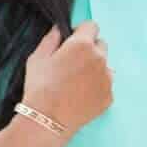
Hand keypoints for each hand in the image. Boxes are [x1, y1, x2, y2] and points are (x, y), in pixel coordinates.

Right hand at [19, 19, 111, 137]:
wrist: (47, 120)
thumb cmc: (39, 87)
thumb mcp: (37, 58)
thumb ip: (51, 39)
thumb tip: (58, 29)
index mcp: (82, 44)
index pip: (92, 26)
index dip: (81, 31)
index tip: (73, 41)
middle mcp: (100, 58)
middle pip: (101, 45)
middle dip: (90, 49)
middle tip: (74, 63)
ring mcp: (107, 78)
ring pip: (106, 66)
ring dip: (95, 68)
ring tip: (78, 82)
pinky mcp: (109, 96)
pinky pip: (106, 85)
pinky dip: (97, 87)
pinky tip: (82, 95)